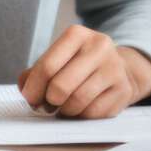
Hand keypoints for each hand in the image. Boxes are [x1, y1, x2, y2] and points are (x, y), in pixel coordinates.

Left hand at [17, 27, 150, 118]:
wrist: (117, 69)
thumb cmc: (78, 66)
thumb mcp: (57, 59)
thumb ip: (35, 73)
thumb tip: (27, 90)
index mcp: (77, 34)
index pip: (47, 66)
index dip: (33, 88)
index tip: (30, 97)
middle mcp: (99, 46)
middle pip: (61, 86)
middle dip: (49, 101)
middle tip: (48, 104)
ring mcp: (114, 68)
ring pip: (77, 101)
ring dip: (65, 110)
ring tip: (64, 106)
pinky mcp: (123, 89)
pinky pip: (93, 113)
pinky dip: (82, 116)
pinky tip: (81, 109)